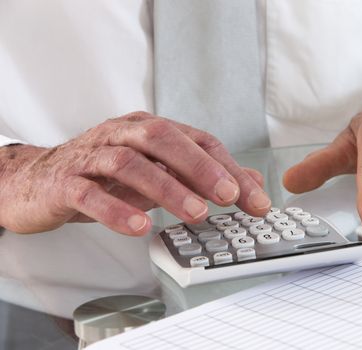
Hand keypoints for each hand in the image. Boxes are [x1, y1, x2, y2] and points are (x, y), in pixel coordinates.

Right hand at [0, 112, 270, 234]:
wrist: (38, 179)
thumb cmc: (104, 175)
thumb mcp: (157, 172)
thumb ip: (199, 177)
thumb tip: (248, 185)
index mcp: (149, 129)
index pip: (196, 141)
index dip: (228, 168)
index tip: (254, 199)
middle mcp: (122, 134)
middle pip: (163, 140)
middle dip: (200, 168)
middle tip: (229, 196)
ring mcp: (92, 156)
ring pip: (129, 163)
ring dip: (166, 188)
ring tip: (195, 213)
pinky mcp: (66, 182)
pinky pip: (90, 193)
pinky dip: (116, 210)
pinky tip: (140, 226)